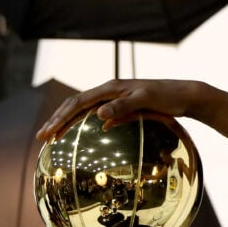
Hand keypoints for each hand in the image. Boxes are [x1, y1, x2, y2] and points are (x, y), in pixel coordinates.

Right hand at [35, 79, 198, 140]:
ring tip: (54, 137)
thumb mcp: (146, 100)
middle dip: (57, 120)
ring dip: (68, 122)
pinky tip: (81, 137)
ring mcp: (116, 98)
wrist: (185, 95)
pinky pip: (97, 114)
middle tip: (42, 138)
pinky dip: (84, 124)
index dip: (60, 118)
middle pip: (76, 105)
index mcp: (111, 88)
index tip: (47, 133)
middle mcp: (110, 91)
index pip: (78, 102)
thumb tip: (98, 114)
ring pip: (84, 109)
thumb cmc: (168, 98)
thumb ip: (123, 106)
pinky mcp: (124, 106)